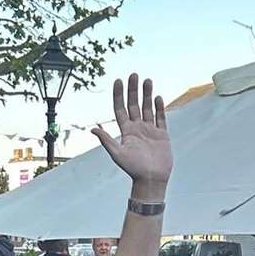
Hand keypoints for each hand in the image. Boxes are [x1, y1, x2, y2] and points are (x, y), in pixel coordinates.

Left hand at [91, 74, 171, 188]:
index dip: (118, 95)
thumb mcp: (117, 154)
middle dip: (133, 90)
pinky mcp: (162, 135)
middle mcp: (137, 129)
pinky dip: (159, 107)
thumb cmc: (133, 169)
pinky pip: (160, 118)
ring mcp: (150, 131)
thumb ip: (106, 140)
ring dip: (147, 95)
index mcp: (126, 132)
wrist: (151, 180)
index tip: (118, 81)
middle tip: (134, 75)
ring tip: (147, 80)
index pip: (120, 109)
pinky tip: (158, 97)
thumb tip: (92, 129)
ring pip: (147, 108)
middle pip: (134, 105)